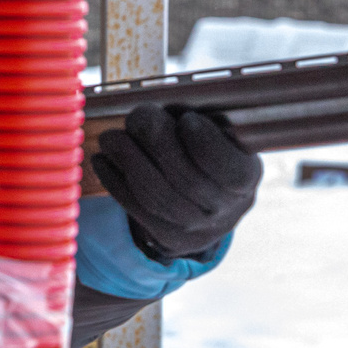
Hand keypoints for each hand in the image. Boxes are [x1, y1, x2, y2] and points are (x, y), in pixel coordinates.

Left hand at [91, 104, 260, 261]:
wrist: (211, 208)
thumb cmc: (212, 155)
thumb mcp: (221, 137)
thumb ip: (200, 121)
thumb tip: (158, 111)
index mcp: (245, 178)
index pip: (229, 168)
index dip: (206, 144)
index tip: (187, 120)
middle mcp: (223, 209)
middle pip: (185, 178)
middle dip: (156, 143)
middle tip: (137, 116)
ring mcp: (194, 228)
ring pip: (156, 195)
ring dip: (128, 162)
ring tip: (111, 138)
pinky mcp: (166, 237)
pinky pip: (136, 208)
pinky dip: (115, 182)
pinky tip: (102, 160)